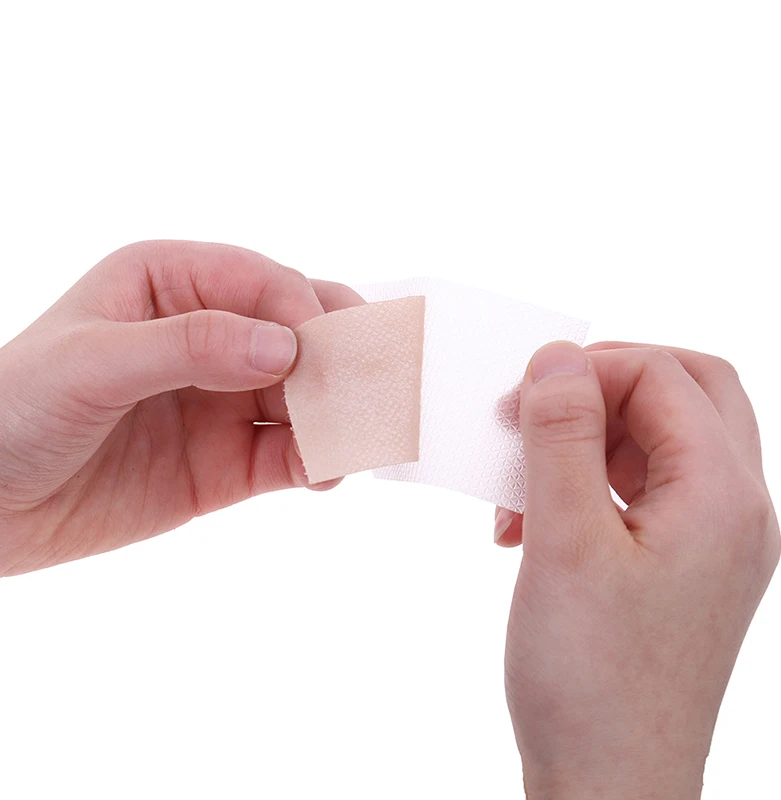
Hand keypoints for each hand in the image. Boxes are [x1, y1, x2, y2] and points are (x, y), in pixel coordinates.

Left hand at [0, 240, 362, 576]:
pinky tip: (327, 473)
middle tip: (369, 381)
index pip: (260, 280)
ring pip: (305, 398)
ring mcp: (222, 402)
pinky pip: (289, 455)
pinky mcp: (227, 462)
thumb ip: (189, 346)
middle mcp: (208, 338)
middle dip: (337, 356)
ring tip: (358, 437)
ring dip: (337, 414)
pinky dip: (319, 461)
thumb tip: (285, 347)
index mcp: (171, 285)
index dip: (299, 309)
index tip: (318, 349)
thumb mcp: (90, 362)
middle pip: (299, 333)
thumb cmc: (12, 410)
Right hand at [497, 341, 779, 797]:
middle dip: (606, 386)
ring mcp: (714, 540)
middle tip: (539, 409)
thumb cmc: (590, 681)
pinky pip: (644, 489)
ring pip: (662, 440)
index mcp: (722, 496)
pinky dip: (589, 482)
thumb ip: (561, 436)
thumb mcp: (564, 542)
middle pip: (687, 394)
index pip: (663, 377)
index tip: (519, 399)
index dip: (587, 370)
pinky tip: (534, 522)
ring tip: (525, 481)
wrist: (610, 788)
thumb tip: (556, 358)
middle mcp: (735, 510)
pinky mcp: (683, 565)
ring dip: (589, 440)